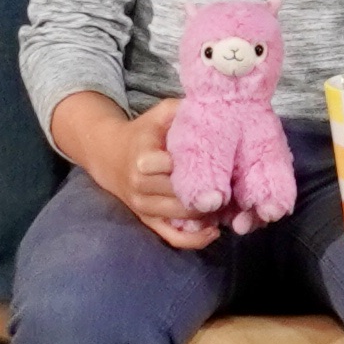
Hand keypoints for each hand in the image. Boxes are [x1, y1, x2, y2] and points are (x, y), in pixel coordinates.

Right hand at [99, 100, 221, 251]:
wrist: (110, 156)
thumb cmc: (143, 133)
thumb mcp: (158, 114)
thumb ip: (180, 109)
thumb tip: (212, 103)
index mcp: (143, 157)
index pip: (172, 167)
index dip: (198, 168)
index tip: (222, 164)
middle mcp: (141, 185)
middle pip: (179, 195)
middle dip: (207, 194)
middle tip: (234, 189)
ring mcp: (143, 207)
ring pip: (179, 218)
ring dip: (206, 215)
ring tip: (229, 206)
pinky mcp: (147, 221)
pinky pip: (171, 237)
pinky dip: (193, 240)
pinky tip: (214, 232)